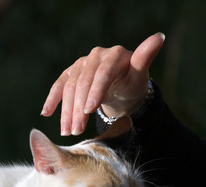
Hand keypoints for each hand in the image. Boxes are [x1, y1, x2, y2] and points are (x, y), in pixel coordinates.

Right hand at [41, 33, 164, 135]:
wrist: (121, 87)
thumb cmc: (132, 83)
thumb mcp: (140, 75)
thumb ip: (145, 58)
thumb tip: (159, 37)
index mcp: (113, 55)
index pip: (103, 73)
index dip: (95, 91)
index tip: (89, 110)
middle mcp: (95, 56)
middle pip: (83, 83)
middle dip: (78, 108)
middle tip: (77, 130)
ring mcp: (82, 64)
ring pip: (70, 87)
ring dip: (67, 111)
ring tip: (67, 131)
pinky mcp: (72, 73)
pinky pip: (60, 86)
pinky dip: (52, 99)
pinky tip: (46, 113)